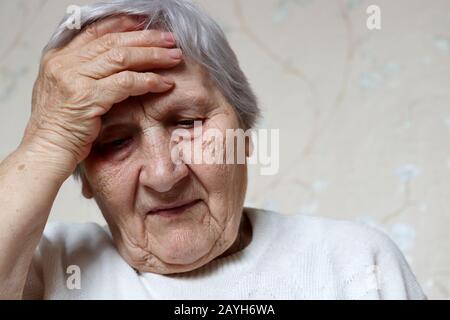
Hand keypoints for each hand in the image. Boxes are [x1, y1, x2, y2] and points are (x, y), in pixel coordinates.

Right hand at [22, 15, 181, 179]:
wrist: (46, 151)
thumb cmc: (60, 126)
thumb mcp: (66, 91)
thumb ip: (83, 72)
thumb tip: (116, 60)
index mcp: (58, 58)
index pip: (95, 32)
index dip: (124, 25)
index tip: (146, 25)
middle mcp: (64, 63)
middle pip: (113, 41)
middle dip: (146, 39)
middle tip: (170, 40)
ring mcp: (74, 78)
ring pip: (122, 58)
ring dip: (153, 56)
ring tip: (174, 58)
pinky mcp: (87, 96)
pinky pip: (126, 82)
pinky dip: (149, 81)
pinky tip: (165, 83)